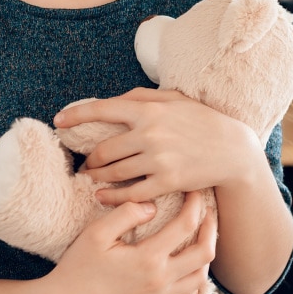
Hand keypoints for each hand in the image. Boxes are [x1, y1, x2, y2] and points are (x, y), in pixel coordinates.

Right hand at [45, 191, 216, 293]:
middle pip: (204, 253)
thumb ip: (127, 213)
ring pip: (200, 278)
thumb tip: (153, 206)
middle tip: (208, 213)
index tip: (195, 192)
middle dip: (211, 228)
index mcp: (148, 258)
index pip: (186, 225)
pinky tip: (189, 272)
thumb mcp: (97, 232)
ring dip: (206, 256)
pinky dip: (195, 286)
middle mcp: (160, 281)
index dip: (195, 204)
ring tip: (201, 238)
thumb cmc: (78, 265)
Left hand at [55, 88, 265, 204]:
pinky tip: (103, 197)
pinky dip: (112, 196)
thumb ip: (143, 96)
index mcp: (149, 109)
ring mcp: (158, 159)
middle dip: (90, 159)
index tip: (59, 121)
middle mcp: (150, 133)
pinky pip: (130, 192)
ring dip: (97, 178)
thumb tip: (114, 99)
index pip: (103, 109)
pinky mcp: (167, 181)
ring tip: (92, 179)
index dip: (76, 115)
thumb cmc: (203, 121)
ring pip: (113, 172)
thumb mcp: (176, 99)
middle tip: (85, 164)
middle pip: (104, 149)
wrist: (233, 150)